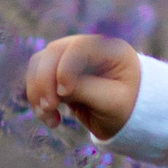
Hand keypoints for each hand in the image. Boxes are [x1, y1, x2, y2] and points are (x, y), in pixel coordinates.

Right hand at [25, 35, 141, 139]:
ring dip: (37, 91)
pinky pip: (37, 79)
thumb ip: (87, 90)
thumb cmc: (128, 107)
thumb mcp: (113, 102)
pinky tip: (52, 120)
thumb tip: (58, 87)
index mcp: (110, 49)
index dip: (65, 68)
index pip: (79, 47)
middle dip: (44, 80)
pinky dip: (37, 99)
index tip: (64, 94)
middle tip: (49, 107)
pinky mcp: (60, 74)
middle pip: (53, 52)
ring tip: (48, 117)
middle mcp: (89, 48)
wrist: (130, 117)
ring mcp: (72, 59)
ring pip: (40, 64)